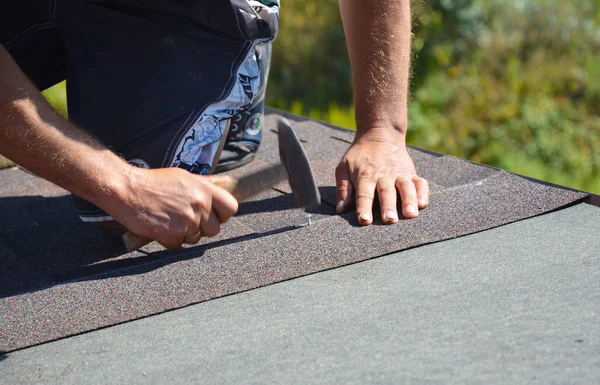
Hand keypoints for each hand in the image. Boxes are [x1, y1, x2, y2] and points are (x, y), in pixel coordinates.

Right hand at [105, 167, 237, 248]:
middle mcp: (200, 205)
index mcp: (205, 189)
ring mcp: (187, 221)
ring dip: (185, 234)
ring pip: (196, 238)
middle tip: (186, 220)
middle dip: (202, 228)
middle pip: (214, 229)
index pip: (231, 207)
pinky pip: (179, 245)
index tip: (214, 216)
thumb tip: (219, 195)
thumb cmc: (153, 182)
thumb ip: (202, 188)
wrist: (127, 189)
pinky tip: (160, 226)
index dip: (222, 215)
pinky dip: (169, 240)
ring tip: (170, 220)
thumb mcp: (184, 177)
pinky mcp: (173, 235)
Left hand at [335, 128, 428, 224]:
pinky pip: (420, 183)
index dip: (364, 207)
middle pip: (386, 192)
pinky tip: (423, 204)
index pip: (364, 194)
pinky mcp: (411, 173)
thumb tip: (340, 209)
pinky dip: (423, 193)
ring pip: (406, 187)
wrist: (379, 134)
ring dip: (409, 201)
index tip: (364, 220)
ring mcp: (399, 174)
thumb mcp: (344, 168)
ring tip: (410, 214)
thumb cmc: (359, 156)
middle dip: (388, 207)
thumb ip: (343, 189)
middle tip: (390, 220)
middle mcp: (384, 175)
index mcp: (365, 176)